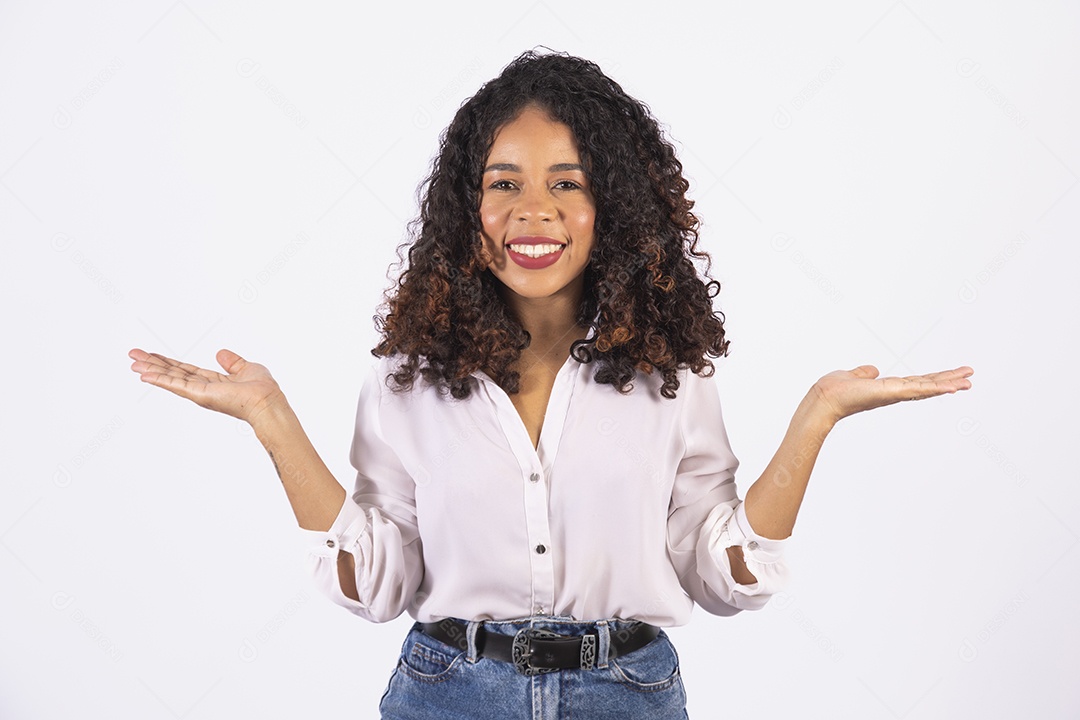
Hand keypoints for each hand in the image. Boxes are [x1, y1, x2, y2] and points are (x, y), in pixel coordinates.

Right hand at [128, 348, 285, 424]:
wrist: (268, 401)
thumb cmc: (263, 389)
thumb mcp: (246, 368)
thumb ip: (232, 362)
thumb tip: (220, 352)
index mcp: (213, 382)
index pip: (185, 370)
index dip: (169, 363)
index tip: (151, 355)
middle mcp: (203, 388)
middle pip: (173, 373)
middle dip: (153, 364)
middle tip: (133, 355)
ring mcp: (200, 393)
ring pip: (170, 378)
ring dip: (151, 370)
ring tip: (132, 363)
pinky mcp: (200, 395)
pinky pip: (176, 385)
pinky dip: (160, 379)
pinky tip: (144, 374)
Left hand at [809, 365, 973, 425]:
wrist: (824, 398)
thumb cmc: (834, 390)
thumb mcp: (854, 376)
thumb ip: (864, 373)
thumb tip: (873, 369)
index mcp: (888, 388)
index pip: (917, 382)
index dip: (934, 379)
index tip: (952, 376)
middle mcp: (895, 393)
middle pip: (927, 385)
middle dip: (948, 381)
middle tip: (970, 378)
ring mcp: (895, 394)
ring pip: (927, 388)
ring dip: (948, 384)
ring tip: (968, 382)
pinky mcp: (892, 393)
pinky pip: (918, 390)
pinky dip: (936, 388)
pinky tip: (952, 387)